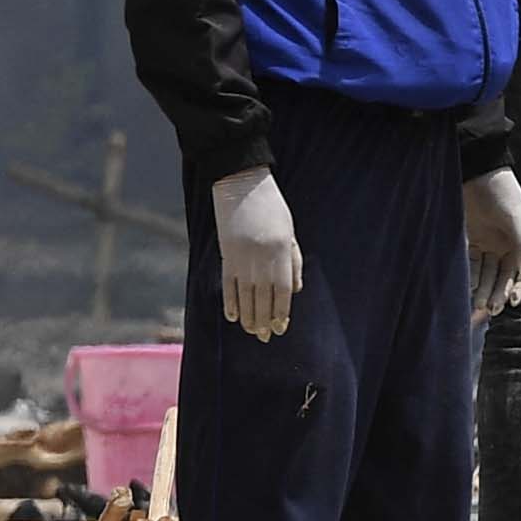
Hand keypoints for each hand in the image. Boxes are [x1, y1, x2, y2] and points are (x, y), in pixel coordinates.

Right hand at [212, 165, 301, 340]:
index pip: (282, 290)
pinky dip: (230, 302)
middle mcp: (261, 258)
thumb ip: (293, 261)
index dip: (281, 312)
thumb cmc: (271, 206)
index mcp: (281, 251)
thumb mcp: (290, 231)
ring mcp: (241, 257)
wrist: (241, 183)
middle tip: (265, 337)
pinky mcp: (226, 254)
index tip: (281, 327)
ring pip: (245, 296)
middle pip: (263, 298)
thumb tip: (294, 291)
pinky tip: (233, 317)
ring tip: (252, 331)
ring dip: (249, 316)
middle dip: (265, 320)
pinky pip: (228, 284)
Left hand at [464, 170, 520, 315]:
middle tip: (491, 310)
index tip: (512, 301)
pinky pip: (472, 264)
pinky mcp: (472, 240)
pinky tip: (469, 289)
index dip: (520, 288)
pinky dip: (471, 277)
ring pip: (488, 274)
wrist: (477, 172)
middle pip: (504, 277)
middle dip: (499, 294)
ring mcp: (489, 244)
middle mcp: (508, 246)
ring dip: (484, 290)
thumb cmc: (502, 191)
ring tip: (478, 307)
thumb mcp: (515, 215)